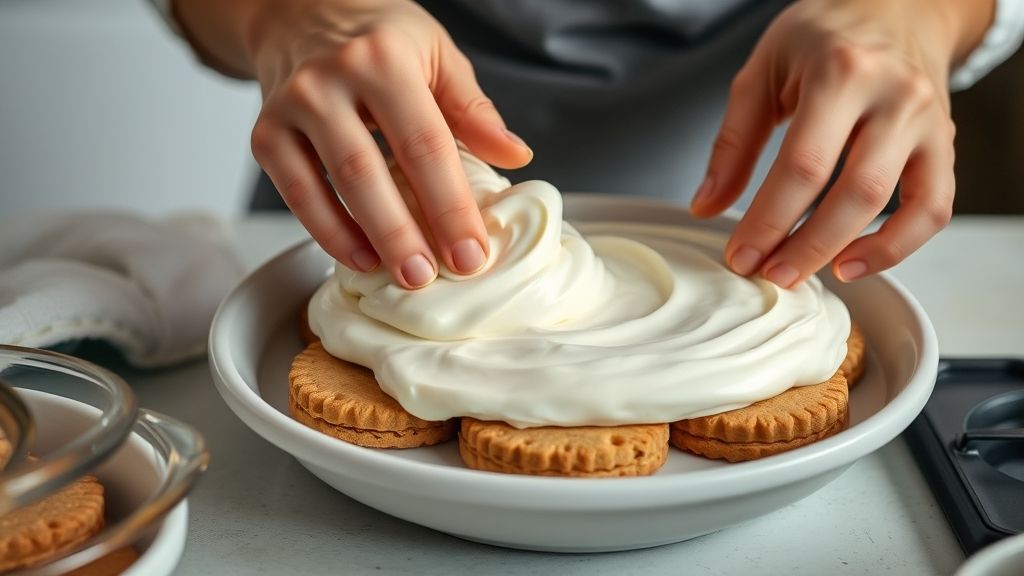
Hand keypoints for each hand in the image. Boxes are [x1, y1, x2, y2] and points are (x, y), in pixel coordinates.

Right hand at [179, 0, 531, 288]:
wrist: (301, 11)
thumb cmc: (380, 39)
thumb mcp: (437, 55)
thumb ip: (473, 109)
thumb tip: (515, 156)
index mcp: (384, 58)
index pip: (425, 144)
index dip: (450, 206)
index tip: (472, 254)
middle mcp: (330, 79)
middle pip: (370, 171)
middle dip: (404, 234)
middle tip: (431, 278)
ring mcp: (292, 106)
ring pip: (331, 185)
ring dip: (368, 239)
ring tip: (402, 276)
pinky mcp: (265, 133)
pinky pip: (295, 193)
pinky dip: (327, 231)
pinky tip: (359, 256)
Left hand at [691, 0, 991, 286]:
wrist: (897, 4)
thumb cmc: (824, 34)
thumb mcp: (763, 70)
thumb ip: (734, 141)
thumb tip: (707, 206)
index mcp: (841, 71)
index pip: (802, 165)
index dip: (768, 221)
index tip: (740, 256)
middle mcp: (894, 95)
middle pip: (853, 192)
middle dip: (805, 246)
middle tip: (768, 276)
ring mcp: (927, 120)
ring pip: (895, 203)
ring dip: (844, 250)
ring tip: (800, 274)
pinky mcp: (945, 142)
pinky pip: (934, 208)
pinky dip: (898, 246)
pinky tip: (854, 263)